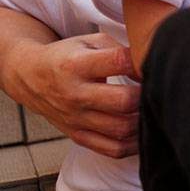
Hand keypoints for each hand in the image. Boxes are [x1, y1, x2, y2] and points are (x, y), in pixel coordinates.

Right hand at [7, 33, 139, 157]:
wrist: (30, 77)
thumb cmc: (68, 56)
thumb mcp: (90, 41)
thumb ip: (120, 50)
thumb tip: (149, 67)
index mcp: (77, 65)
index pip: (118, 61)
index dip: (141, 60)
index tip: (152, 60)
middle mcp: (74, 94)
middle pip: (122, 101)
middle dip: (147, 94)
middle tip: (157, 87)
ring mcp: (75, 118)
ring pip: (121, 128)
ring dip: (144, 119)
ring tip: (152, 107)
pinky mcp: (78, 136)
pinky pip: (111, 149)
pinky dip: (133, 145)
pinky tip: (142, 131)